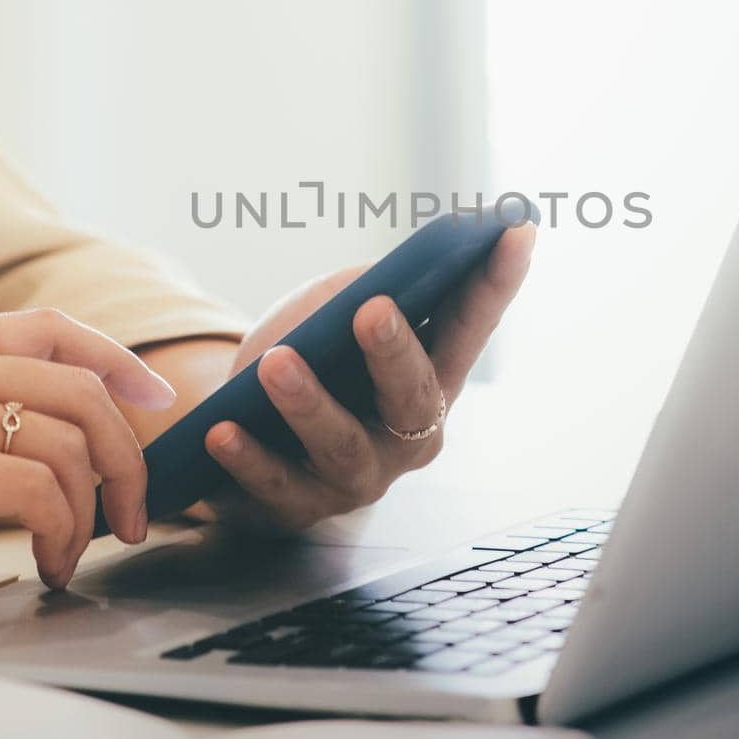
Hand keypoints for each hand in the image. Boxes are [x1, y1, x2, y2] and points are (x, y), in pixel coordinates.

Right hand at [0, 308, 172, 601]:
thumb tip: (34, 436)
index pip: (52, 327)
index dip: (117, 360)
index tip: (155, 398)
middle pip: (80, 391)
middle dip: (126, 457)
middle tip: (133, 513)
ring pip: (66, 443)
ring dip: (91, 510)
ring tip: (72, 552)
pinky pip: (34, 489)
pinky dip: (59, 530)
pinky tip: (44, 560)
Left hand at [200, 224, 534, 529]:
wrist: (247, 421)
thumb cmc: (311, 354)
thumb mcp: (338, 310)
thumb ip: (367, 291)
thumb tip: (389, 279)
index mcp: (432, 378)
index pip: (471, 326)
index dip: (497, 281)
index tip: (516, 231)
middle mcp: (409, 436)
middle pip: (413, 398)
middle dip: (394, 353)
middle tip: (372, 310)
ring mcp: (358, 478)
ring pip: (343, 447)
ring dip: (309, 404)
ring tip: (275, 364)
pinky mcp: (301, 507)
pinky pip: (277, 488)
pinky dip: (249, 460)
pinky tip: (223, 430)